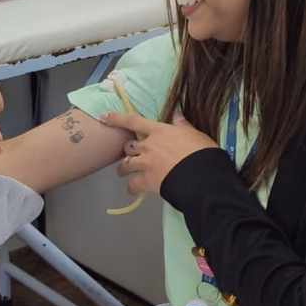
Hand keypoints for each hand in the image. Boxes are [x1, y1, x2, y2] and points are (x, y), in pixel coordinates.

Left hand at [101, 111, 220, 195]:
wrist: (203, 177)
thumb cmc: (202, 153)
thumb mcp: (195, 134)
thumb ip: (183, 125)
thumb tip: (176, 115)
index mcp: (159, 131)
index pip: (133, 121)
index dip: (117, 118)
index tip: (103, 116)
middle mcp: (148, 146)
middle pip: (129, 146)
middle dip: (128, 151)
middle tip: (130, 156)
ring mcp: (146, 164)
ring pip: (126, 164)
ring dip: (123, 169)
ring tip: (122, 173)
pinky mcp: (147, 181)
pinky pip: (133, 185)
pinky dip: (132, 188)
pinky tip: (133, 190)